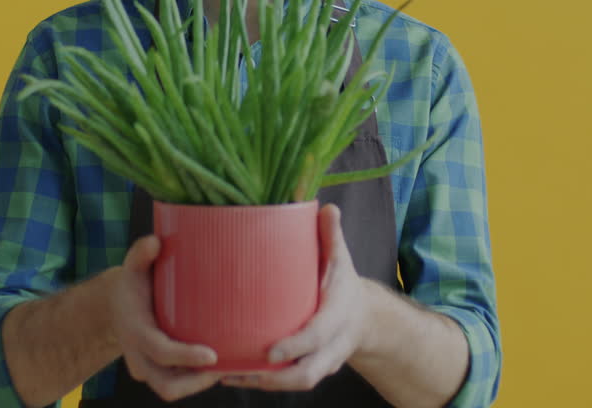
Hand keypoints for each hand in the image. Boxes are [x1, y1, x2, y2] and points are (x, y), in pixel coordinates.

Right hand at [110, 235, 223, 401]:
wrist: (115, 306)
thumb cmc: (131, 284)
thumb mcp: (132, 266)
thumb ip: (141, 253)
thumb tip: (156, 242)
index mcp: (135, 331)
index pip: (160, 352)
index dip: (186, 357)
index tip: (212, 355)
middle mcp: (139, 357)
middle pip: (167, 385)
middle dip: (198, 381)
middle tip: (228, 365)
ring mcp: (147, 368)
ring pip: (173, 389)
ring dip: (200, 383)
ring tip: (228, 365)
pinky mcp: (157, 372)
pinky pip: (177, 384)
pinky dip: (197, 380)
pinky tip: (219, 365)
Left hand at [220, 204, 370, 391]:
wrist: (364, 317)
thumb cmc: (342, 283)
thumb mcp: (341, 258)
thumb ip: (331, 236)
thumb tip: (326, 207)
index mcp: (338, 315)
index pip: (319, 335)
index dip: (296, 345)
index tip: (270, 351)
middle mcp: (333, 345)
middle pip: (308, 372)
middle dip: (275, 378)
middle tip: (240, 370)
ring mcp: (323, 361)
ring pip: (296, 382)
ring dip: (261, 383)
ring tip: (227, 375)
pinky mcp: (310, 369)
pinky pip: (288, 383)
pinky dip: (260, 382)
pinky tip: (231, 376)